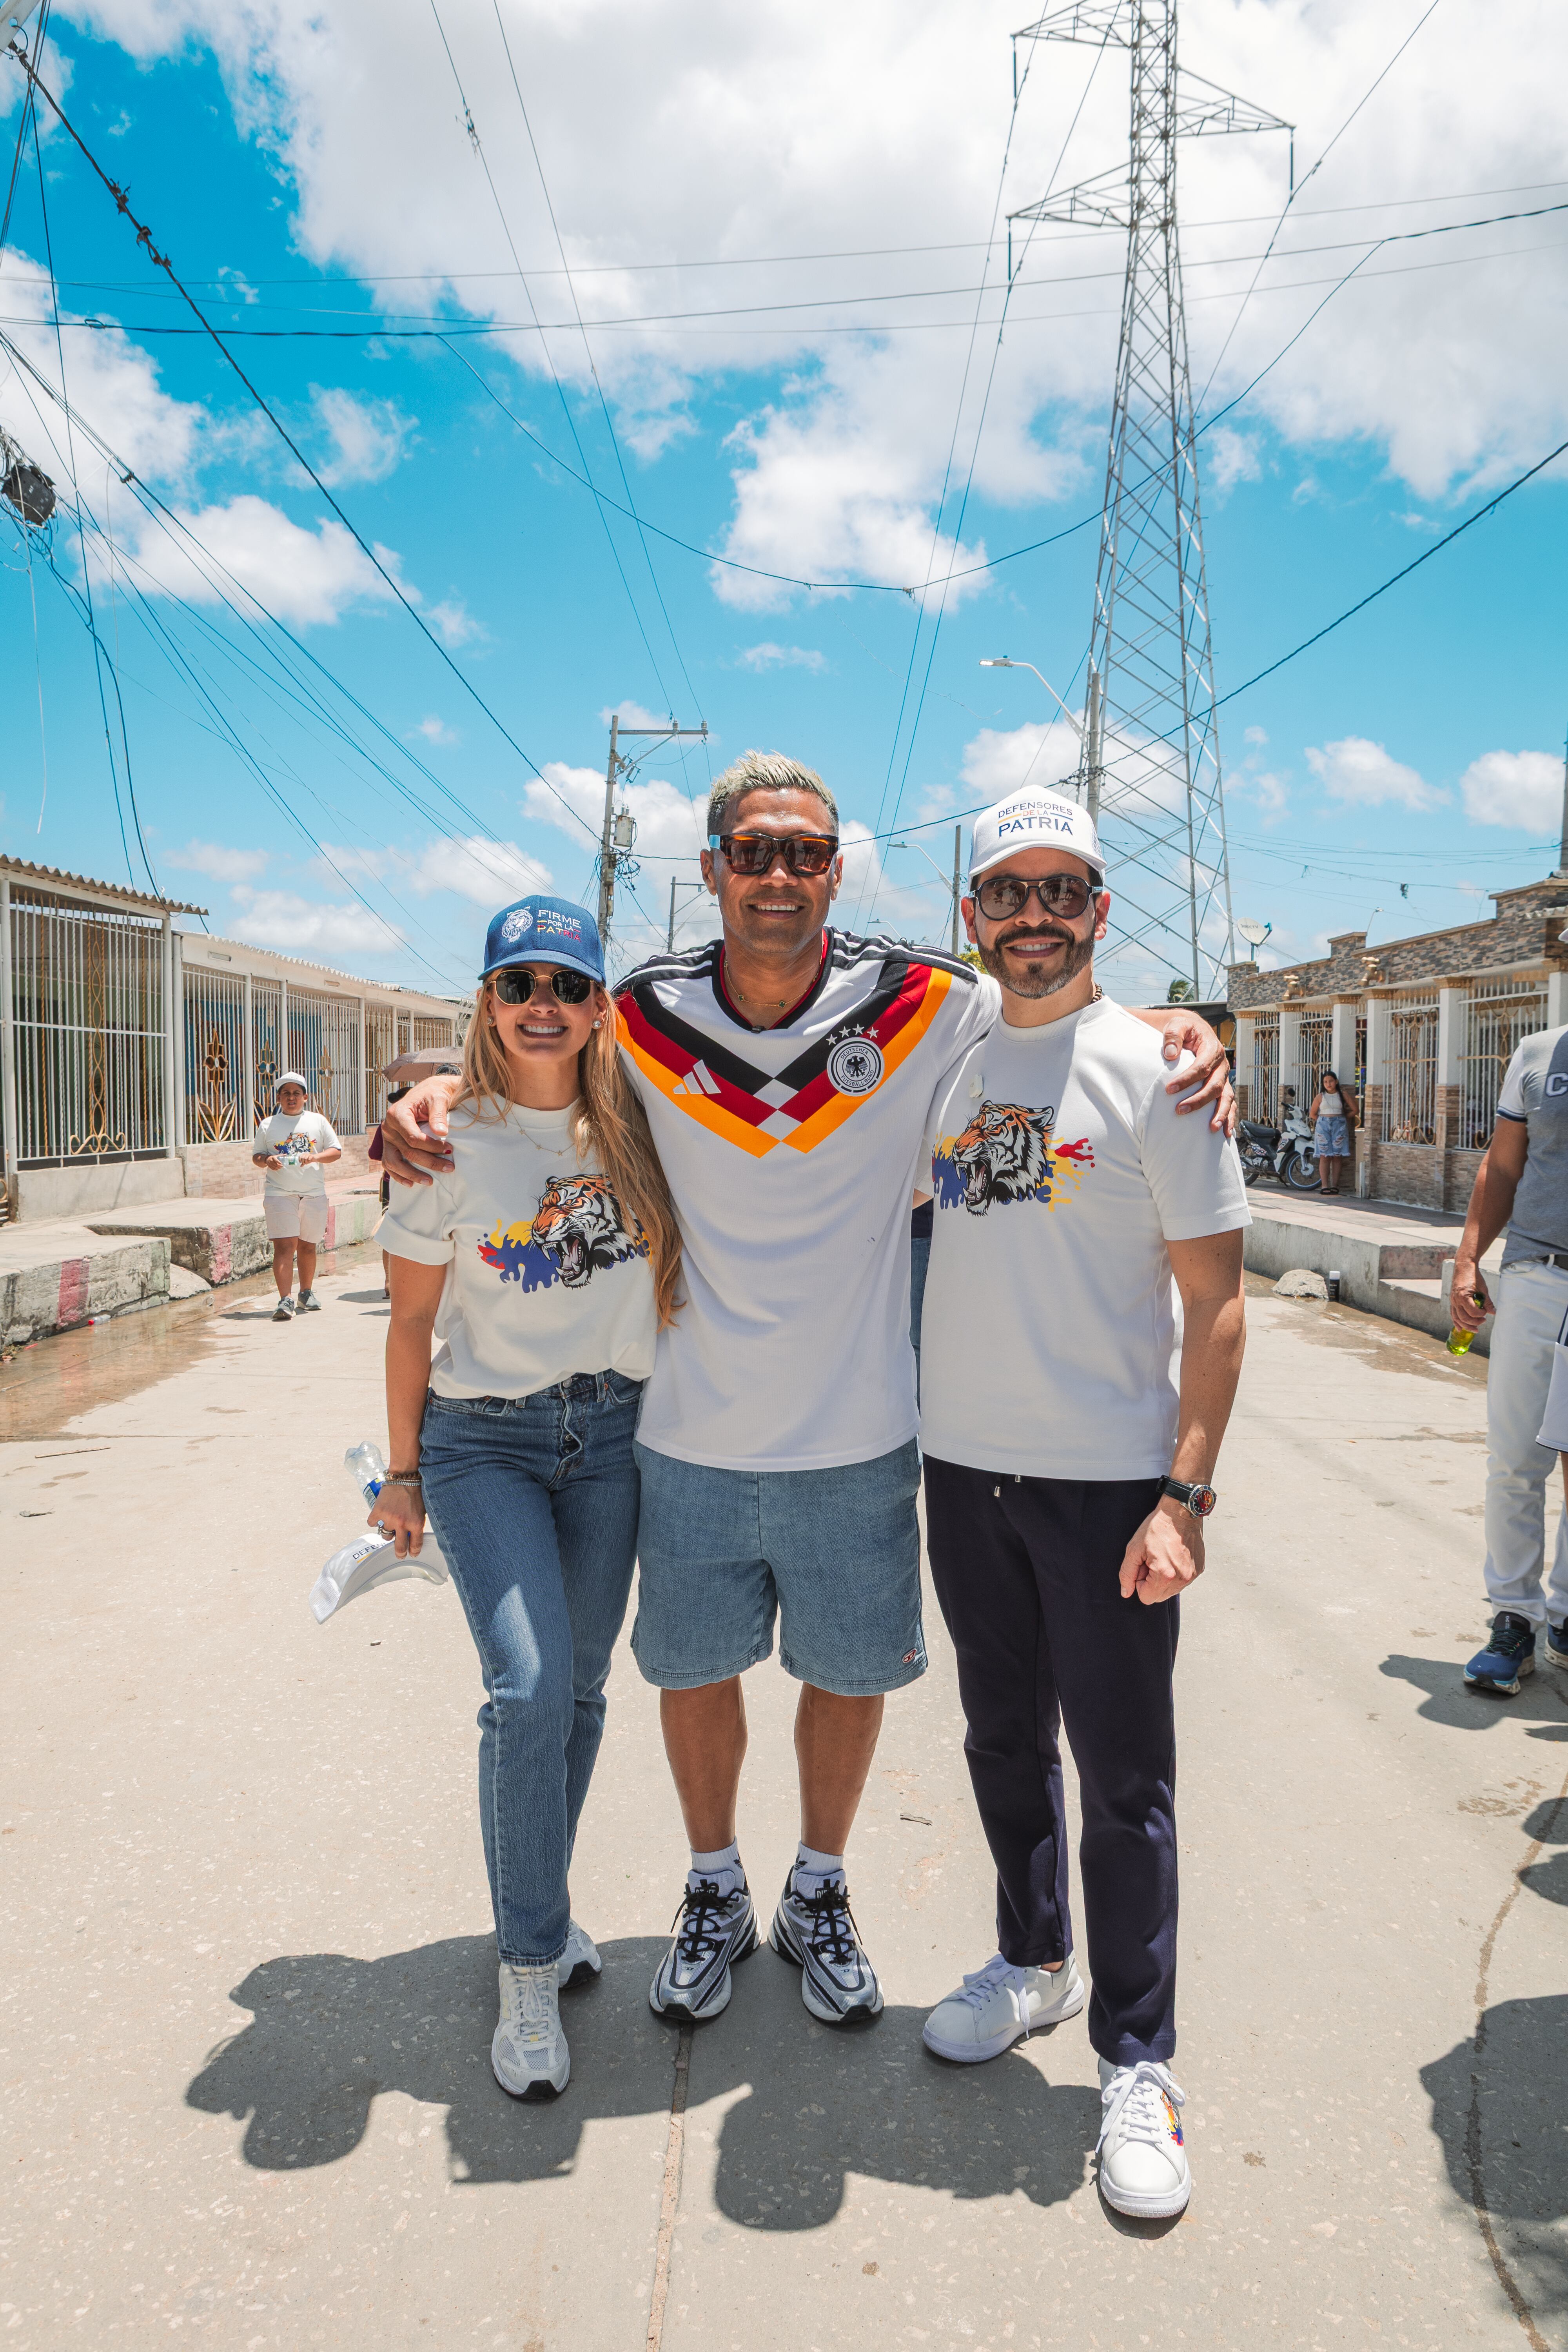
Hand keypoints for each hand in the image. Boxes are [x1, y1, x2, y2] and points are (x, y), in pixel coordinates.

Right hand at [264, 1153, 282, 1169]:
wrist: (267, 1159)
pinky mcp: (269, 1166)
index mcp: (273, 1157)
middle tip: (282, 1166)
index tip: (282, 1164)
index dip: (279, 1163)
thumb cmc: (273, 1157)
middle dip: (279, 1166)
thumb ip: (281, 1155)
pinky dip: (275, 1169)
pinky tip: (277, 1169)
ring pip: (274, 1167)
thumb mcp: (276, 1155)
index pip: (276, 1161)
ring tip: (280, 1167)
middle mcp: (271, 1161)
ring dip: (278, 1168)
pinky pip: (272, 1168)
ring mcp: (270, 1163)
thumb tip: (286, 1154)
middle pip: (276, 1164)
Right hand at [369, 1482, 424, 1558]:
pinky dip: (374, 1521)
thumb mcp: (422, 1510)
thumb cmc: (416, 1492)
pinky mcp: (377, 1511)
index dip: (414, 1551)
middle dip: (400, 1553)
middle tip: (400, 1554)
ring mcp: (388, 1518)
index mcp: (416, 1524)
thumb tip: (414, 1537)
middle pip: (399, 1547)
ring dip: (388, 1531)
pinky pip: (372, 1523)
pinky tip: (379, 1516)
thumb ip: (418, 1524)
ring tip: (391, 1522)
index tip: (412, 1554)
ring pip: (386, 1535)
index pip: (415, 1545)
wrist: (404, 1476)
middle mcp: (402, 1524)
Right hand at [382, 1076, 460, 1187]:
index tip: (450, 1150)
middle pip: (407, 1151)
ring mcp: (387, 1138)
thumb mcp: (438, 1099)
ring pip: (394, 1162)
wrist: (426, 1092)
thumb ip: (438, 1114)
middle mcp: (388, 1127)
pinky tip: (411, 1183)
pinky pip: (390, 1163)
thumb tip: (442, 1132)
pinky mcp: (389, 1145)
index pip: (413, 1137)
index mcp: (397, 1114)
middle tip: (449, 1168)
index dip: (432, 1146)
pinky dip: (399, 1175)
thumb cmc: (432, 1094)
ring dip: (412, 1174)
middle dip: (429, 1162)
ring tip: (430, 1181)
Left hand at [1119, 1496, 1204, 1604]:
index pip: (1146, 1598)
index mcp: (1164, 1575)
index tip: (1143, 1566)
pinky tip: (1173, 1555)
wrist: (1181, 1512)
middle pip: (1159, 1597)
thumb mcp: (1134, 1549)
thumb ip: (1127, 1574)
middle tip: (1151, 1560)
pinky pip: (1182, 1581)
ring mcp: (1192, 1575)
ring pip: (1171, 1590)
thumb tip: (1126, 1593)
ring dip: (1164, 1579)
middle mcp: (1182, 1579)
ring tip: (1163, 1557)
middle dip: (1151, 1583)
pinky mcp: (1199, 1569)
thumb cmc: (1156, 1528)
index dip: (1140, 1583)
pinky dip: (1175, 1573)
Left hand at [1160, 1013, 1235, 1136]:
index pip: (1201, 1067)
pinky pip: (1229, 1103)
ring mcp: (1224, 1077)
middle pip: (1214, 1085)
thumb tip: (1170, 1054)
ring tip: (1211, 1128)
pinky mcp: (1222, 1086)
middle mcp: (1221, 1065)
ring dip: (1220, 1113)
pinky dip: (1229, 1117)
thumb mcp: (1177, 1025)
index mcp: (1212, 1048)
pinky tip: (1226, 1133)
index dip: (1186, 1079)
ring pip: (1226, 1097)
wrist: (1194, 1030)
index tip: (1168, 1089)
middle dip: (1198, 1100)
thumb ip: (1173, 1036)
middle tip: (1179, 1110)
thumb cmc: (1184, 1029)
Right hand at [1450, 1259, 1491, 1332]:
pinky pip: (1453, 1314)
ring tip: (1475, 1328)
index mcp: (1463, 1296)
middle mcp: (1456, 1300)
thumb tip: (1493, 1312)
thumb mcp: (1483, 1288)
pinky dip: (1456, 1322)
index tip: (1486, 1312)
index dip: (1480, 1314)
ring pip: (1457, 1318)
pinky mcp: (1452, 1301)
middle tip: (1483, 1321)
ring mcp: (1452, 1301)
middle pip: (1464, 1318)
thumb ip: (1487, 1301)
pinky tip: (1460, 1328)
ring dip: (1466, 1325)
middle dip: (1474, 1322)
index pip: (1472, 1312)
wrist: (1463, 1267)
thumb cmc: (1473, 1276)